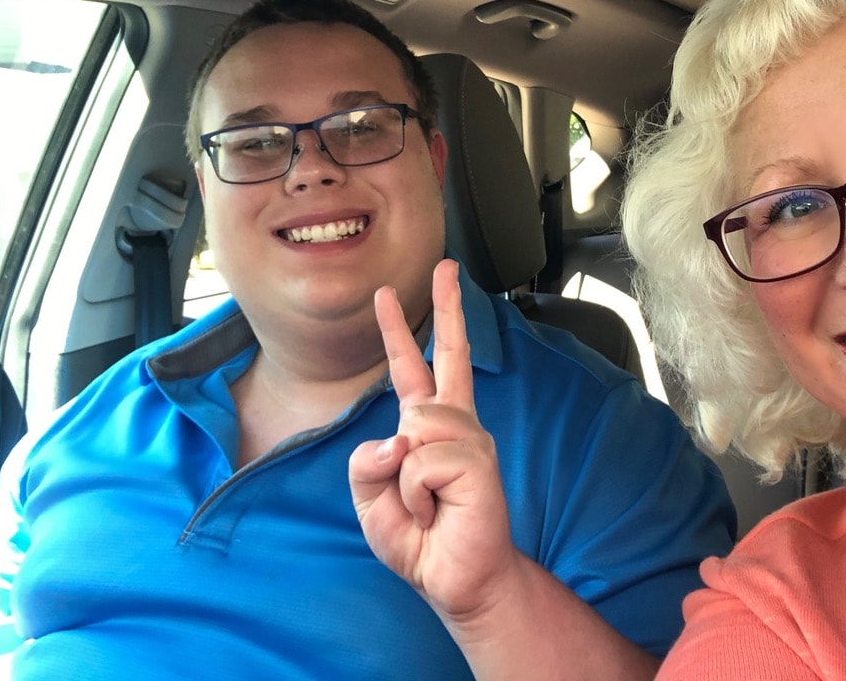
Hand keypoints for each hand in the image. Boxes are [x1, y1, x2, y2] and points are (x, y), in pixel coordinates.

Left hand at [349, 258, 518, 621]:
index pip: (413, 371)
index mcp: (427, 430)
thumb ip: (367, 464)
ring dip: (404, 479)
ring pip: (415, 426)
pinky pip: (423, 460)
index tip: (389, 294)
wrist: (456, 580)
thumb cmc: (421, 540)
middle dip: (449, 308)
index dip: (399, 332)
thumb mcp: (370, 502)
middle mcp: (454, 426)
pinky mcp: (478, 462)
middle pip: (452, 356)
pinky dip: (417, 493)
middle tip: (447, 265)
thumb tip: (400, 439)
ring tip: (428, 506)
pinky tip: (439, 510)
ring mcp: (470, 440)